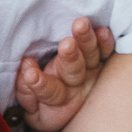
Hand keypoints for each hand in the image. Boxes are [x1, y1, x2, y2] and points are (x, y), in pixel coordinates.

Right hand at [13, 17, 115, 131]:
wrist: (61, 104)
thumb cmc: (40, 104)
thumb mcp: (31, 107)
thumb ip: (26, 92)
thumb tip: (26, 66)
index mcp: (57, 99)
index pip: (49, 92)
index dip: (40, 84)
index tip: (30, 74)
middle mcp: (76, 86)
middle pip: (74, 71)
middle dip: (70, 57)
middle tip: (66, 44)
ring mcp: (90, 72)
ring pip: (90, 56)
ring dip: (86, 40)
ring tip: (81, 24)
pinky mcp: (99, 61)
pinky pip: (105, 51)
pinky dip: (105, 41)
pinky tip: (102, 30)